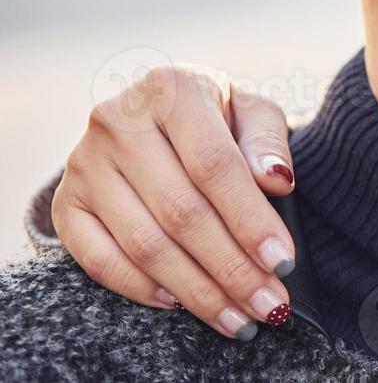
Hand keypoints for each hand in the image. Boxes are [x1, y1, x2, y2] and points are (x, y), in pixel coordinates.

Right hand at [51, 64, 296, 340]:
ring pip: (144, 244)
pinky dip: (141, 288)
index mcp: (171, 89)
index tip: (282, 262)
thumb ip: (268, 141)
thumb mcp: (251, 109)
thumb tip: (277, 181)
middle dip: (231, 268)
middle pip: (181, 213)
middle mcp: (118, 122)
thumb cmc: (216, 115)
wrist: (156, 115)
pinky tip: (180, 302)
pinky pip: (99, 259)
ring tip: (238, 317)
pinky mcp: (65, 202)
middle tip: (268, 303)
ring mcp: (84, 164)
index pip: (215, 166)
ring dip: (196, 290)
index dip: (250, 220)